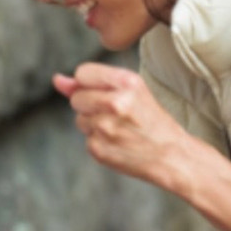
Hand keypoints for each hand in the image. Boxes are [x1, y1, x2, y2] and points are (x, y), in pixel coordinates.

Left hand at [53, 63, 188, 188]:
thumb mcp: (134, 92)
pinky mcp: (99, 149)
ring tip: (120, 130)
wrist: (172, 156)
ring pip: (79, 119)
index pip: (83, 73)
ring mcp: (105, 128)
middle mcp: (115, 103)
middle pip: (77, 98)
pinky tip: (119, 143)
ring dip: (94, 124)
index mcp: (127, 82)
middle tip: (116, 114)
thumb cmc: (154, 122)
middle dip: (90, 105)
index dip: (89, 83)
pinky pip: (86, 139)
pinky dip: (99, 142)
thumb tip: (58, 80)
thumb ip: (94, 83)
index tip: (102, 92)